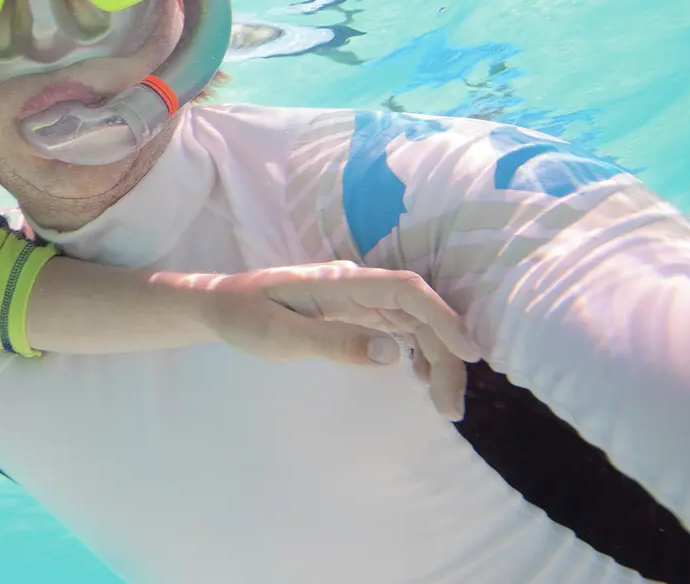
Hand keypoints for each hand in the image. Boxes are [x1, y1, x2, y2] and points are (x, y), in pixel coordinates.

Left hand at [188, 262, 484, 419]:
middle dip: (444, 355)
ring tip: (445, 405)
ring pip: (413, 323)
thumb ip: (333, 343)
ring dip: (436, 358)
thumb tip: (391, 354)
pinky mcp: (354, 313)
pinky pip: (398, 329)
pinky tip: (422, 380)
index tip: (470, 353)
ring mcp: (357, 298)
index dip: (443, 318)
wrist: (219, 304)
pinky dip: (418, 353)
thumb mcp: (280, 337)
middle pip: (418, 312)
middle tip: (452, 408)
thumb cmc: (244, 317)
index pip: (405, 291)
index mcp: (341, 282)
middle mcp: (356, 285)